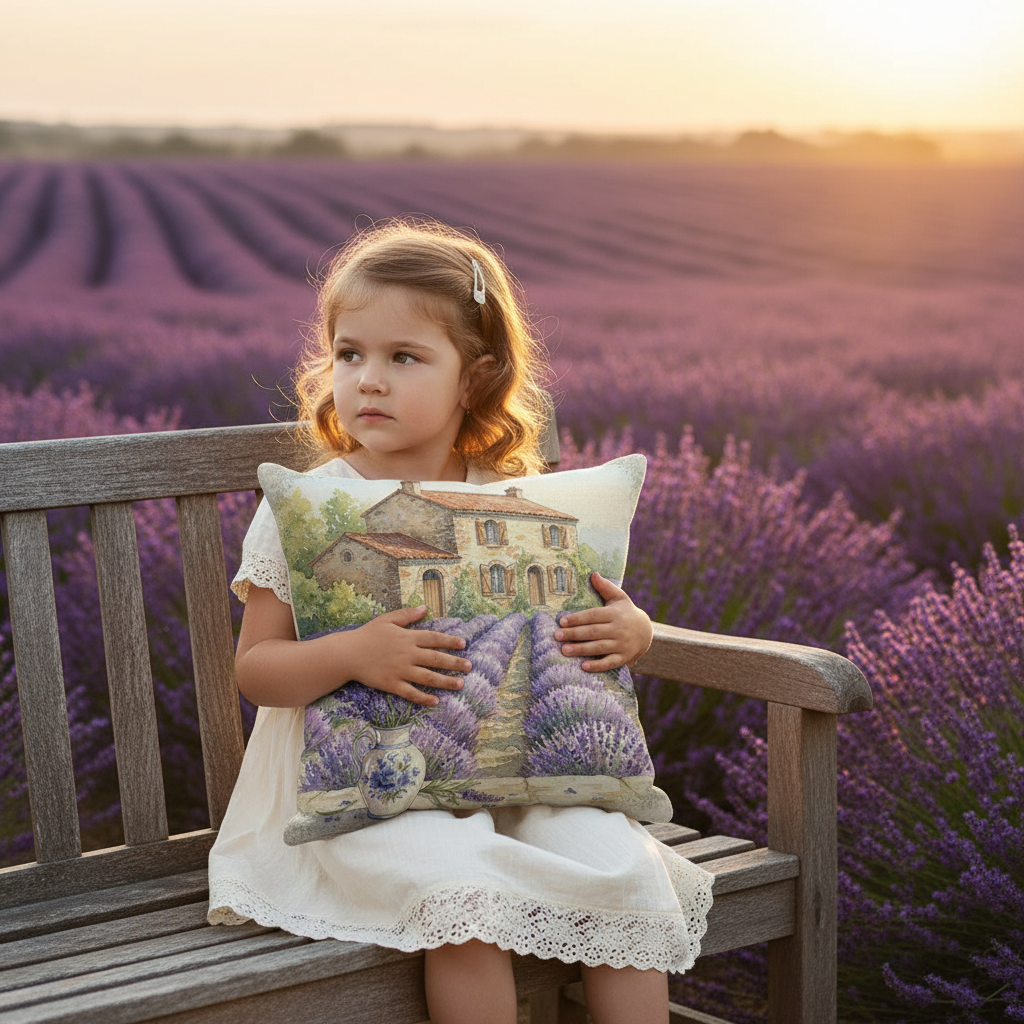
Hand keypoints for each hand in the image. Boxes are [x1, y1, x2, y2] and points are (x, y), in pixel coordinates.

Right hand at [345, 605, 470, 706]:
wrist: (347, 654)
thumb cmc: (367, 635)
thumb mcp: (387, 620)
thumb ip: (407, 615)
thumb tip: (425, 608)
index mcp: (407, 637)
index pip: (434, 638)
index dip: (450, 641)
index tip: (463, 644)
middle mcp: (407, 654)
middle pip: (436, 659)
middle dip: (455, 663)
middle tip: (469, 666)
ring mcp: (400, 670)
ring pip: (428, 677)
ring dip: (445, 681)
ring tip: (460, 684)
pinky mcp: (392, 684)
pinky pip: (411, 693)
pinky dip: (424, 697)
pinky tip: (435, 701)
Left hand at [553, 572, 652, 671]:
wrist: (646, 631)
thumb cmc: (626, 612)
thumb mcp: (619, 597)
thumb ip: (605, 587)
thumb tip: (593, 574)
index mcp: (614, 613)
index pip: (593, 615)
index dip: (578, 618)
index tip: (561, 621)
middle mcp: (618, 629)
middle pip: (593, 632)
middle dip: (574, 634)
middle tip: (557, 636)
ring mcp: (621, 644)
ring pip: (599, 647)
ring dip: (581, 649)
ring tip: (564, 650)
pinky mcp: (623, 657)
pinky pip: (609, 663)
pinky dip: (597, 666)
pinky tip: (583, 667)